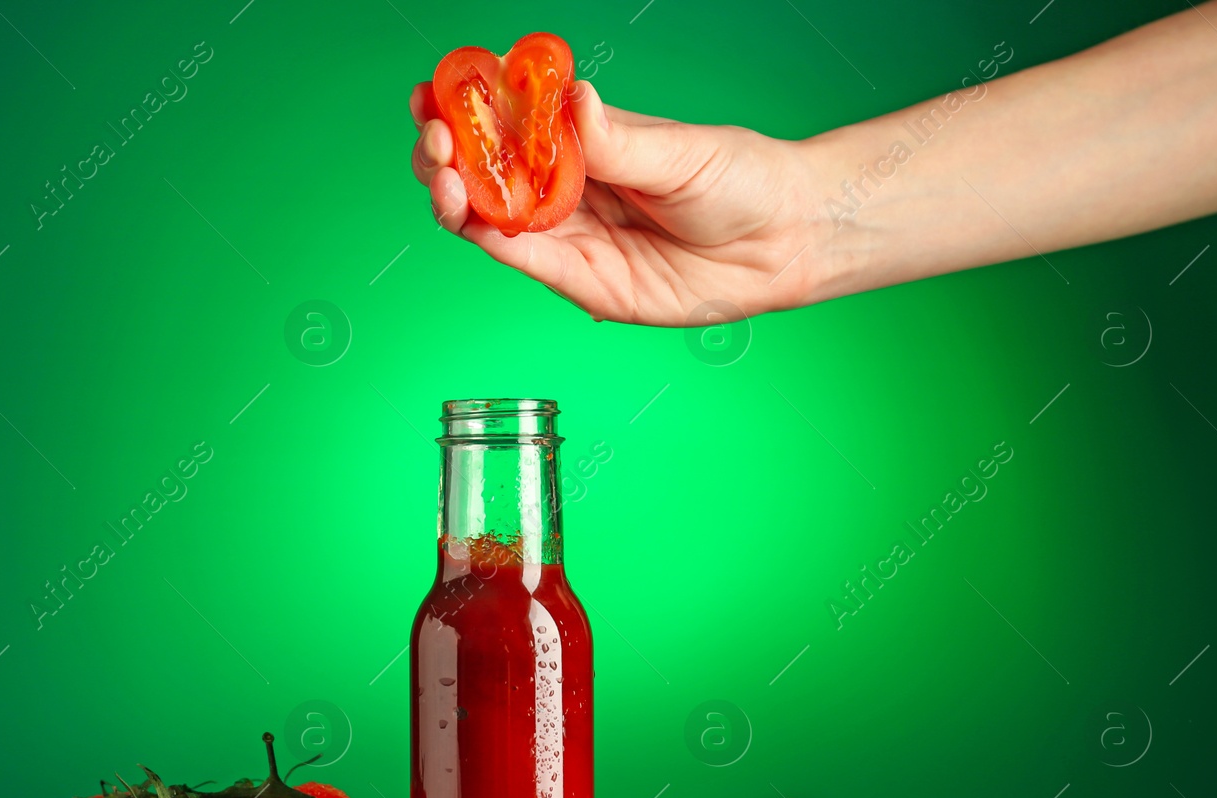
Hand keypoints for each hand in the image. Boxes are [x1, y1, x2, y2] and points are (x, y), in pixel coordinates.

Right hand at [409, 80, 825, 325]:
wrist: (784, 242)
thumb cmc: (741, 181)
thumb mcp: (679, 151)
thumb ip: (616, 139)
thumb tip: (574, 101)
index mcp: (584, 144)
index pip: (508, 125)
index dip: (464, 110)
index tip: (432, 95)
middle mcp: (569, 191)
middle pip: (486, 176)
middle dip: (447, 156)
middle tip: (436, 142)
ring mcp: (573, 238)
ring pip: (494, 221)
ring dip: (457, 199)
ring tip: (445, 180)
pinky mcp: (585, 284)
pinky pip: (529, 262)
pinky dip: (495, 241)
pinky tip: (474, 220)